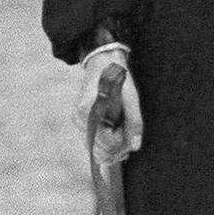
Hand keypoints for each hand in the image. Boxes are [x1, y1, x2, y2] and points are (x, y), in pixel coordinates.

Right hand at [79, 43, 141, 164]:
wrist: (103, 63)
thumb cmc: (118, 80)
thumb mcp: (132, 99)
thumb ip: (134, 123)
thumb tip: (135, 146)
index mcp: (91, 112)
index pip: (105, 143)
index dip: (119, 147)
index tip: (129, 147)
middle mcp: (80, 119)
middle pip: (97, 149)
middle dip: (114, 151)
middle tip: (128, 148)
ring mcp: (78, 120)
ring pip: (93, 147)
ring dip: (109, 148)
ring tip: (122, 142)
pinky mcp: (79, 120)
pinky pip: (91, 139)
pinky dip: (102, 142)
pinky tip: (113, 137)